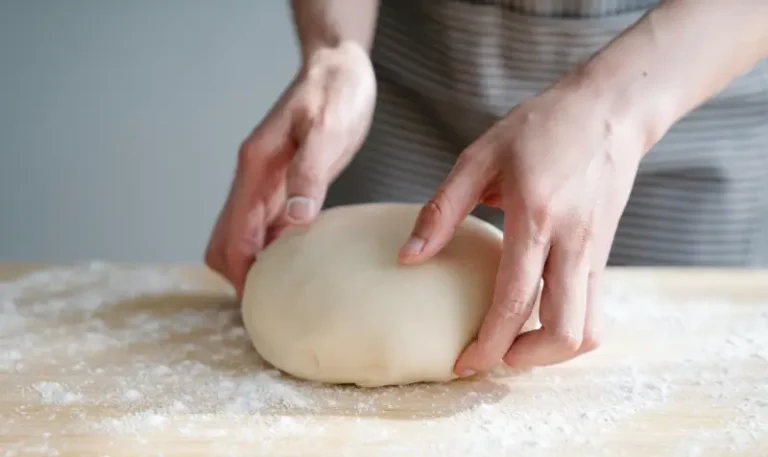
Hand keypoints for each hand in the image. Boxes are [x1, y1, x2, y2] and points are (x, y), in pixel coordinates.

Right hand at [205, 42, 375, 296]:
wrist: (338, 69)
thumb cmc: (334, 94)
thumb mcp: (326, 130)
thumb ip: (309, 173)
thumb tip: (295, 220)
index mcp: (256, 167)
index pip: (235, 234)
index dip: (243, 272)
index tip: (258, 304)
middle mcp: (253, 178)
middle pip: (227, 241)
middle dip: (240, 275)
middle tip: (268, 307)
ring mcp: (266, 181)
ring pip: (243, 235)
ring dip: (254, 264)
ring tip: (281, 295)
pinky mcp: (283, 182)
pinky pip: (266, 225)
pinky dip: (272, 248)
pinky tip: (295, 263)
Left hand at [399, 74, 647, 374]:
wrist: (610, 110)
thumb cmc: (540, 127)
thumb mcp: (479, 156)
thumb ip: (442, 210)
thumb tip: (408, 258)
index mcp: (537, 217)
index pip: (516, 299)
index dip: (488, 342)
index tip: (462, 363)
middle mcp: (574, 243)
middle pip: (566, 332)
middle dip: (525, 359)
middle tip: (490, 356)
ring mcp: (596, 252)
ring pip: (588, 330)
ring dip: (551, 351)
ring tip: (513, 344)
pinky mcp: (605, 254)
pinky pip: (594, 310)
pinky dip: (566, 329)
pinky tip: (535, 318)